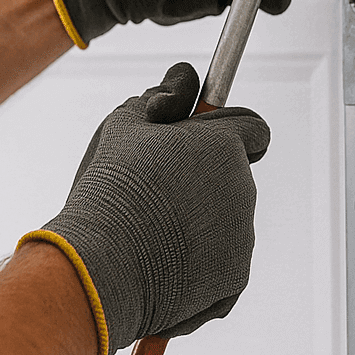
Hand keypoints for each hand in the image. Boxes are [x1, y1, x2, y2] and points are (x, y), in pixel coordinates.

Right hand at [23, 63, 269, 354]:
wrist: (101, 268)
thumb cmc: (110, 189)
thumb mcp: (125, 124)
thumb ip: (163, 95)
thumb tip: (185, 76)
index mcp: (223, 145)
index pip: (253, 127)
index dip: (225, 129)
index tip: (197, 140)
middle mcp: (243, 189)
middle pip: (233, 175)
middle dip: (203, 178)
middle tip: (156, 189)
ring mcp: (243, 238)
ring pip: (227, 219)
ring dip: (199, 219)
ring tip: (148, 229)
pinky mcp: (234, 279)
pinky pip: (221, 261)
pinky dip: (196, 262)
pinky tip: (157, 262)